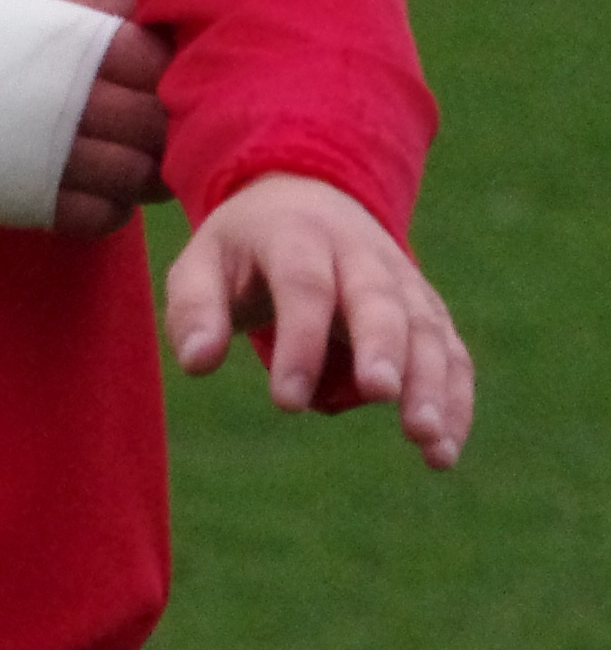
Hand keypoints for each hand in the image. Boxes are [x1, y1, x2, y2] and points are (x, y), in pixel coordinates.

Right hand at [38, 0, 170, 238]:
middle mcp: (78, 99)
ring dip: (149, 169)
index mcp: (76, 41)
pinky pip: (106, 218)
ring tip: (135, 157)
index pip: (163, 60)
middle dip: (168, 122)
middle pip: (163, 122)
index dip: (170, 67)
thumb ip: (80, 6)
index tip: (159, 72)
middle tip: (155, 120)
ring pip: (144, 175)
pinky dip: (114, 208)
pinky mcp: (35, 204)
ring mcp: (58, 158)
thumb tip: (143, 14)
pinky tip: (99, 189)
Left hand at [165, 172, 473, 469]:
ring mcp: (400, 279)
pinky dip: (454, 399)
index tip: (285, 402)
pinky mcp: (425, 309)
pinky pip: (451, 350)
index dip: (298, 341)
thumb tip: (196, 363)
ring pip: (425, 326)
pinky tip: (443, 452)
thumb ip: (195, 309)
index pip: (303, 284)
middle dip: (382, 345)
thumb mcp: (202, 262)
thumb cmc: (245, 249)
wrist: (304, 196)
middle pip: (377, 296)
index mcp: (296, 234)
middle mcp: (358, 252)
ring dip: (431, 382)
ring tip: (426, 441)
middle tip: (379, 394)